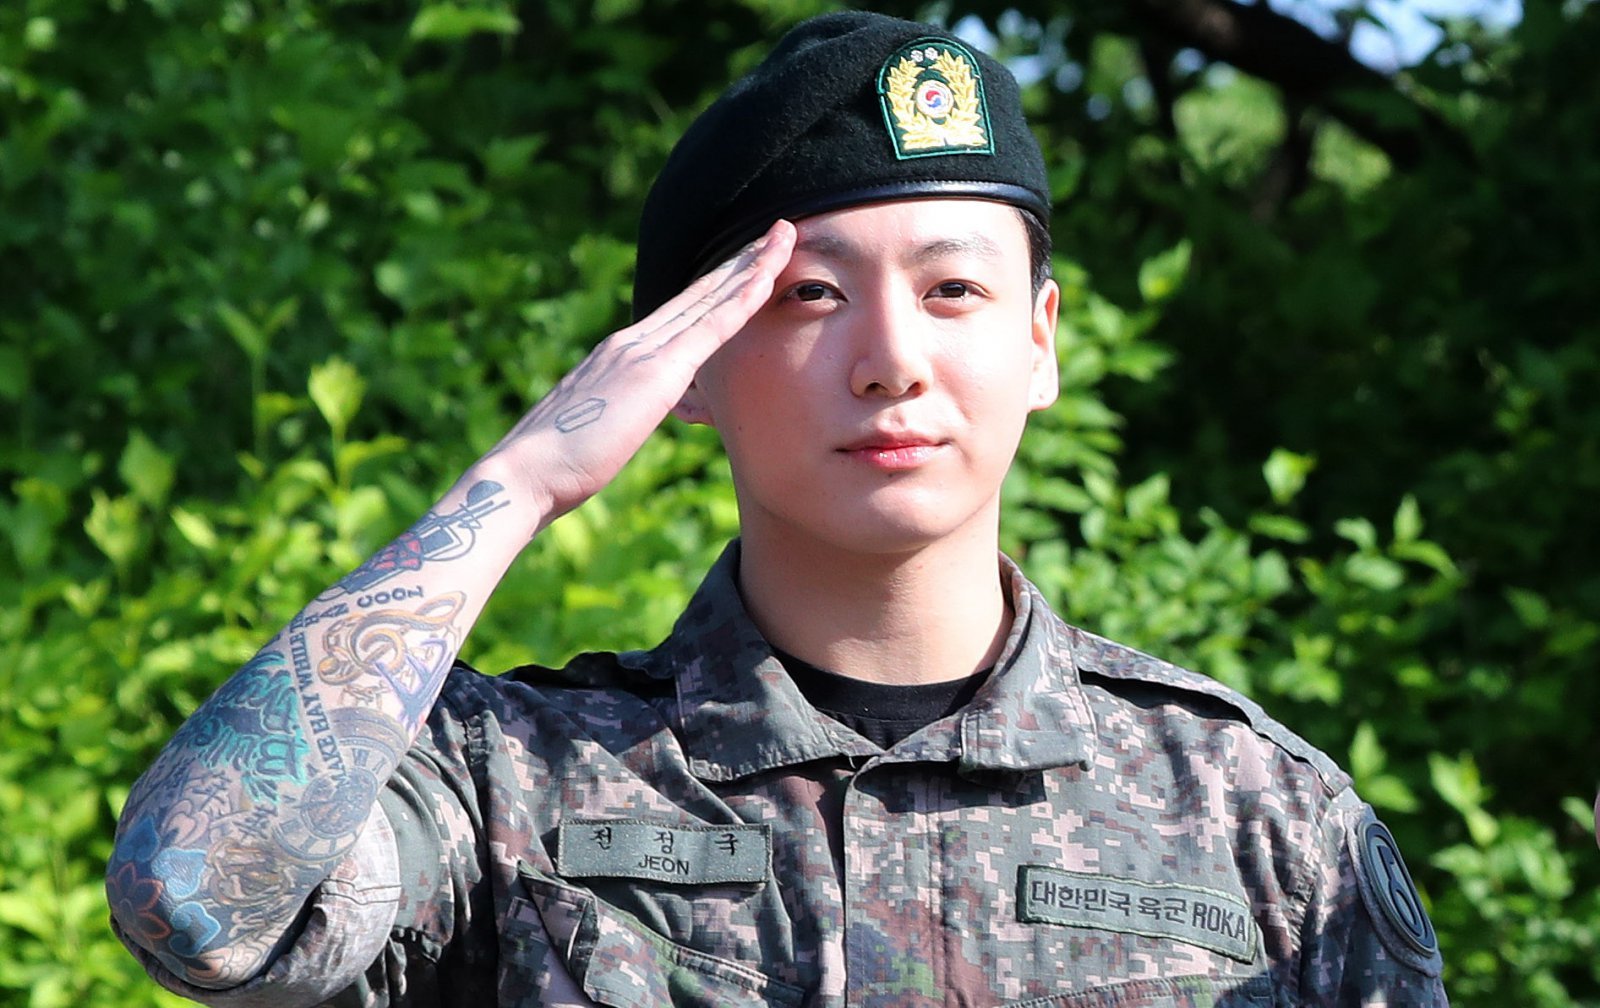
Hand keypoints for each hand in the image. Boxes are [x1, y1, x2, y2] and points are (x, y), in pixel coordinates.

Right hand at [485, 219, 795, 529]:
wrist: (526, 473)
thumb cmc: (553, 468)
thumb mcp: (594, 433)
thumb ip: (613, 417)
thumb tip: (619, 425)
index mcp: (617, 356)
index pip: (678, 312)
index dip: (714, 284)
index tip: (743, 263)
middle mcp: (632, 342)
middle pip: (698, 292)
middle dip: (739, 260)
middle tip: (776, 230)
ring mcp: (643, 351)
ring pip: (710, 298)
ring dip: (751, 265)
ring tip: (784, 234)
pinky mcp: (657, 372)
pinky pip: (711, 327)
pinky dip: (742, 299)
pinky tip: (767, 277)